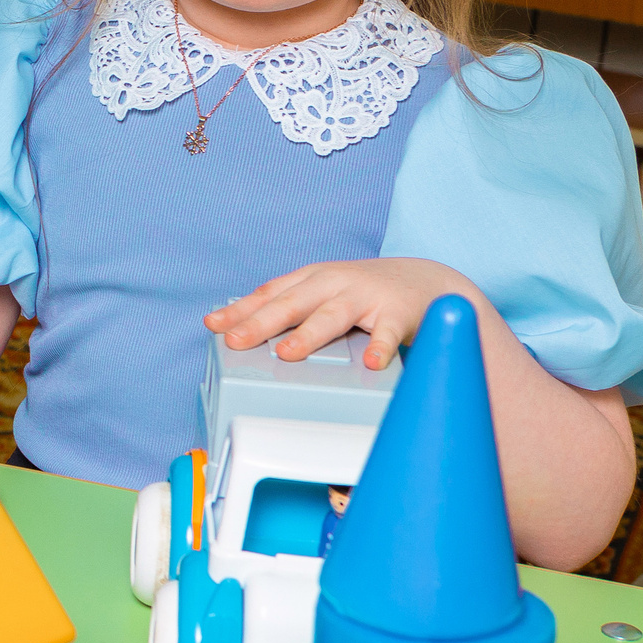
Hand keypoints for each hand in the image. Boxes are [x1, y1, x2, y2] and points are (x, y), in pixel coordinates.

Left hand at [207, 257, 481, 370]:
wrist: (429, 282)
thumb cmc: (365, 293)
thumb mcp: (324, 293)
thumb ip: (290, 309)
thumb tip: (241, 331)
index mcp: (312, 279)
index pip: (270, 294)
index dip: (241, 310)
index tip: (214, 326)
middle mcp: (335, 283)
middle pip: (293, 303)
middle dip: (261, 322)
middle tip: (236, 342)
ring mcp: (366, 297)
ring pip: (333, 316)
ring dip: (309, 335)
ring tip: (287, 354)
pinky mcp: (398, 313)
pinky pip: (387, 334)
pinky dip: (380, 348)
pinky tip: (371, 364)